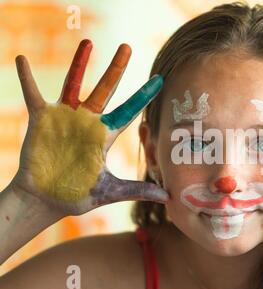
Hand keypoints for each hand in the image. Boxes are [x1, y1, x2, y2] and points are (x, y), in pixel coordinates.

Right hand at [11, 39, 167, 216]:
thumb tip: (169, 198)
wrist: (44, 200)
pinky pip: (33, 94)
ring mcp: (65, 118)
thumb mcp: (111, 191)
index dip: (143, 95)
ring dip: (79, 63)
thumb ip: (138, 190)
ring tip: (88, 42)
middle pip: (106, 89)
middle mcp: (87, 122)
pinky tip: (23, 59)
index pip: (129, 111)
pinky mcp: (42, 120)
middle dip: (116, 68)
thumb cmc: (76, 195)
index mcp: (105, 136)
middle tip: (127, 46)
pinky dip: (27, 77)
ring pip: (74, 84)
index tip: (159, 79)